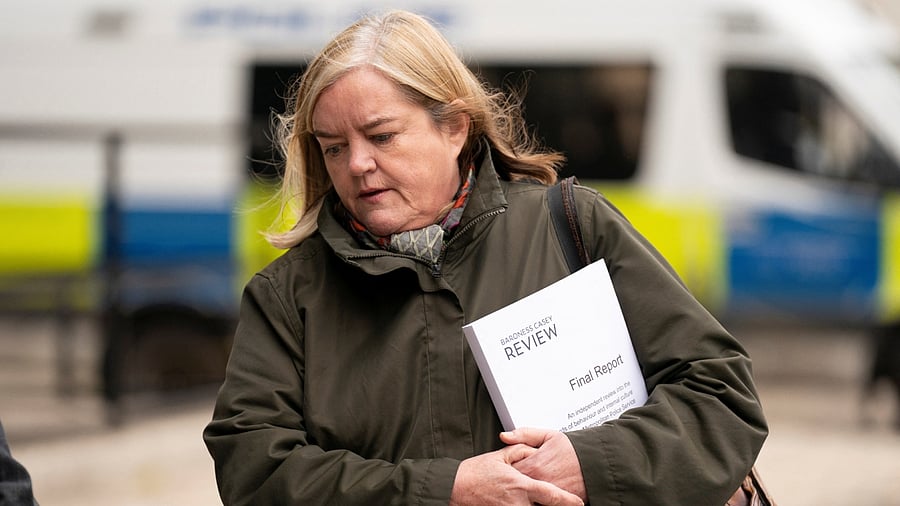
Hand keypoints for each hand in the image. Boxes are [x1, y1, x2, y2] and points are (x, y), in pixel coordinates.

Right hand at [449, 444, 583, 505]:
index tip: (577, 502)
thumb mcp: (499, 457)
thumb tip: (533, 451)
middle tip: (558, 502)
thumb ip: (520, 452)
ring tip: (534, 501)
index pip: (551, 495)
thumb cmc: (474, 474)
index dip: (567, 500)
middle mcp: (518, 503)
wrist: (453, 488)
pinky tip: (521, 504)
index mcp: (520, 485)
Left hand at [500, 428, 587, 501]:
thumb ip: (524, 434)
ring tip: (522, 487)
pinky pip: (538, 504)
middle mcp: (538, 482)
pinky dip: (535, 500)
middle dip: (512, 482)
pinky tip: (535, 494)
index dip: (505, 469)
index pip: (507, 471)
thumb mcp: (549, 435)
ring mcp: (547, 494)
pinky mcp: (556, 503)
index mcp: (533, 465)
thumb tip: (504, 436)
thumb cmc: (574, 450)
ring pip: (524, 498)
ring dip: (522, 493)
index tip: (505, 468)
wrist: (597, 464)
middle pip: (515, 486)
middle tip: (512, 479)